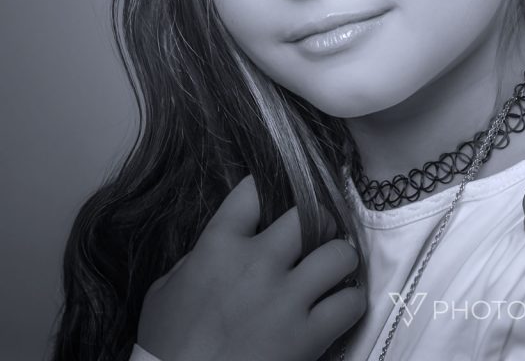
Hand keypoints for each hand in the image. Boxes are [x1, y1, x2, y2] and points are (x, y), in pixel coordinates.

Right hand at [138, 175, 364, 360]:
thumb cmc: (166, 348)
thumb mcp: (164, 293)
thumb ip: (195, 260)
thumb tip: (221, 245)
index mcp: (218, 247)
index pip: (251, 192)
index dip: (265, 190)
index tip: (272, 200)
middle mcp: (258, 263)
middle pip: (310, 215)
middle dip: (319, 223)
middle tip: (316, 237)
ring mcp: (286, 299)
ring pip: (339, 254)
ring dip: (339, 260)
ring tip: (333, 271)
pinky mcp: (308, 335)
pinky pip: (350, 302)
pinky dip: (350, 302)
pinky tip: (338, 307)